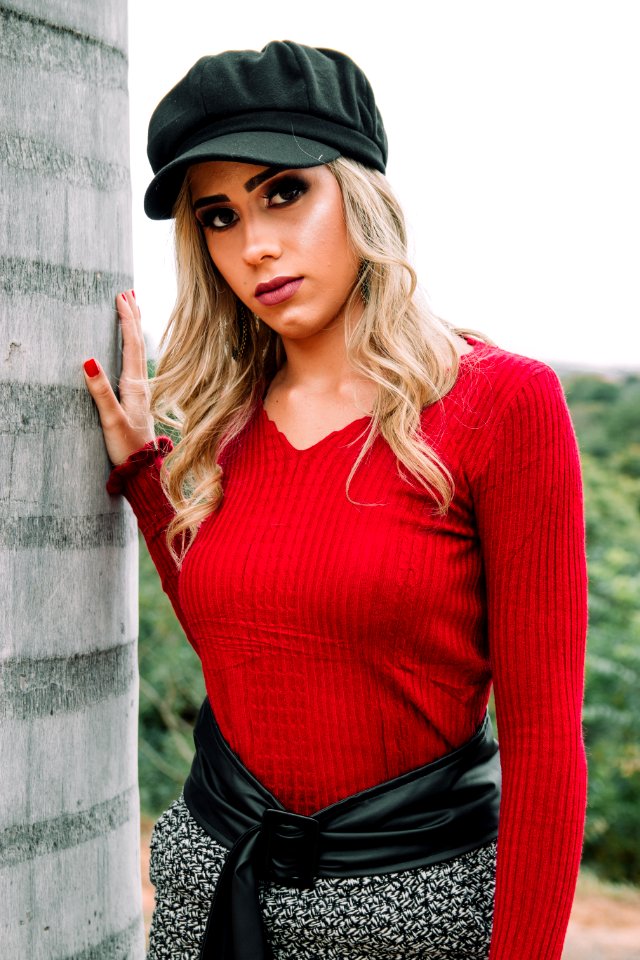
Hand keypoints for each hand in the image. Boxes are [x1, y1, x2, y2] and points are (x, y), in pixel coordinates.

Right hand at [83, 290, 154, 464]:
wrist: (143, 471)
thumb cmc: (128, 447)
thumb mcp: (111, 420)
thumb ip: (101, 391)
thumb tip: (88, 360)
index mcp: (135, 386)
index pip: (132, 345)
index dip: (127, 320)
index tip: (121, 297)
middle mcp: (141, 385)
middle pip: (138, 344)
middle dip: (133, 318)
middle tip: (128, 292)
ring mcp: (140, 392)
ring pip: (138, 353)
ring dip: (134, 330)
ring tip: (132, 311)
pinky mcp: (137, 400)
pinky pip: (135, 364)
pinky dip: (132, 348)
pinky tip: (130, 349)